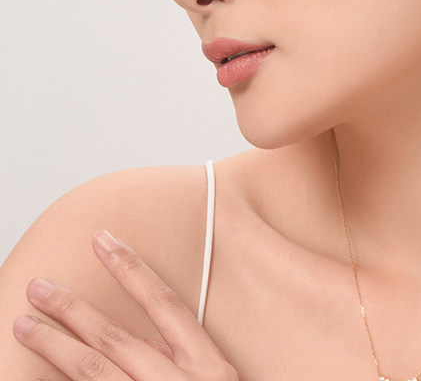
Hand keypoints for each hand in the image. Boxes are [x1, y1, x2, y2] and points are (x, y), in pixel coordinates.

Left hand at [12, 230, 238, 380]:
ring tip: (23, 325)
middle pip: (117, 340)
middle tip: (38, 287)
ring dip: (55, 348)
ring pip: (94, 374)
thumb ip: (187, 362)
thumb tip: (152, 335)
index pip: (166, 305)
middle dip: (74, 310)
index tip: (104, 241)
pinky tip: (33, 379)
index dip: (133, 270)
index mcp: (210, 369)